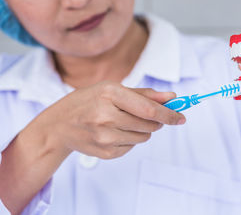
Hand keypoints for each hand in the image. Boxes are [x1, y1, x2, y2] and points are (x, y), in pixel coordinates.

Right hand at [40, 81, 184, 158]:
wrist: (58, 125)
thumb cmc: (87, 101)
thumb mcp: (112, 89)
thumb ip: (144, 94)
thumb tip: (171, 97)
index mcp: (109, 94)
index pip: (149, 110)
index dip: (169, 114)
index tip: (182, 117)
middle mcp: (106, 116)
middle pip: (150, 125)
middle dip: (157, 121)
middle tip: (151, 116)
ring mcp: (104, 137)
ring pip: (143, 137)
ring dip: (143, 130)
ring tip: (124, 121)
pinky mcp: (104, 152)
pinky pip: (131, 147)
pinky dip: (130, 139)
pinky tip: (113, 131)